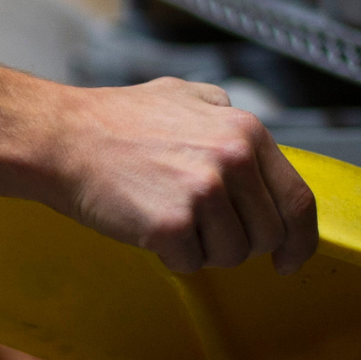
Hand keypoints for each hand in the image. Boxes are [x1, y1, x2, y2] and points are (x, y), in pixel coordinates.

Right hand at [40, 77, 317, 274]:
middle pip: (267, 235)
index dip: (299, 239)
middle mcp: (232, 160)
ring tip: (168, 221)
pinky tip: (146, 226)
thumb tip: (248, 143)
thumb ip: (225, 114)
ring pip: (231, 255)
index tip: (289, 258)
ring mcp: (203, 193)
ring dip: (203, 250)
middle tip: (202, 231)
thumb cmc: (113, 120)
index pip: (297, 200)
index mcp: (245, 132)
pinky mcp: (171, 224)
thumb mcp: (183, 95)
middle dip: (239, 243)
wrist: (60, 138)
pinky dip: (170, 256)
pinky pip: (190, 264)